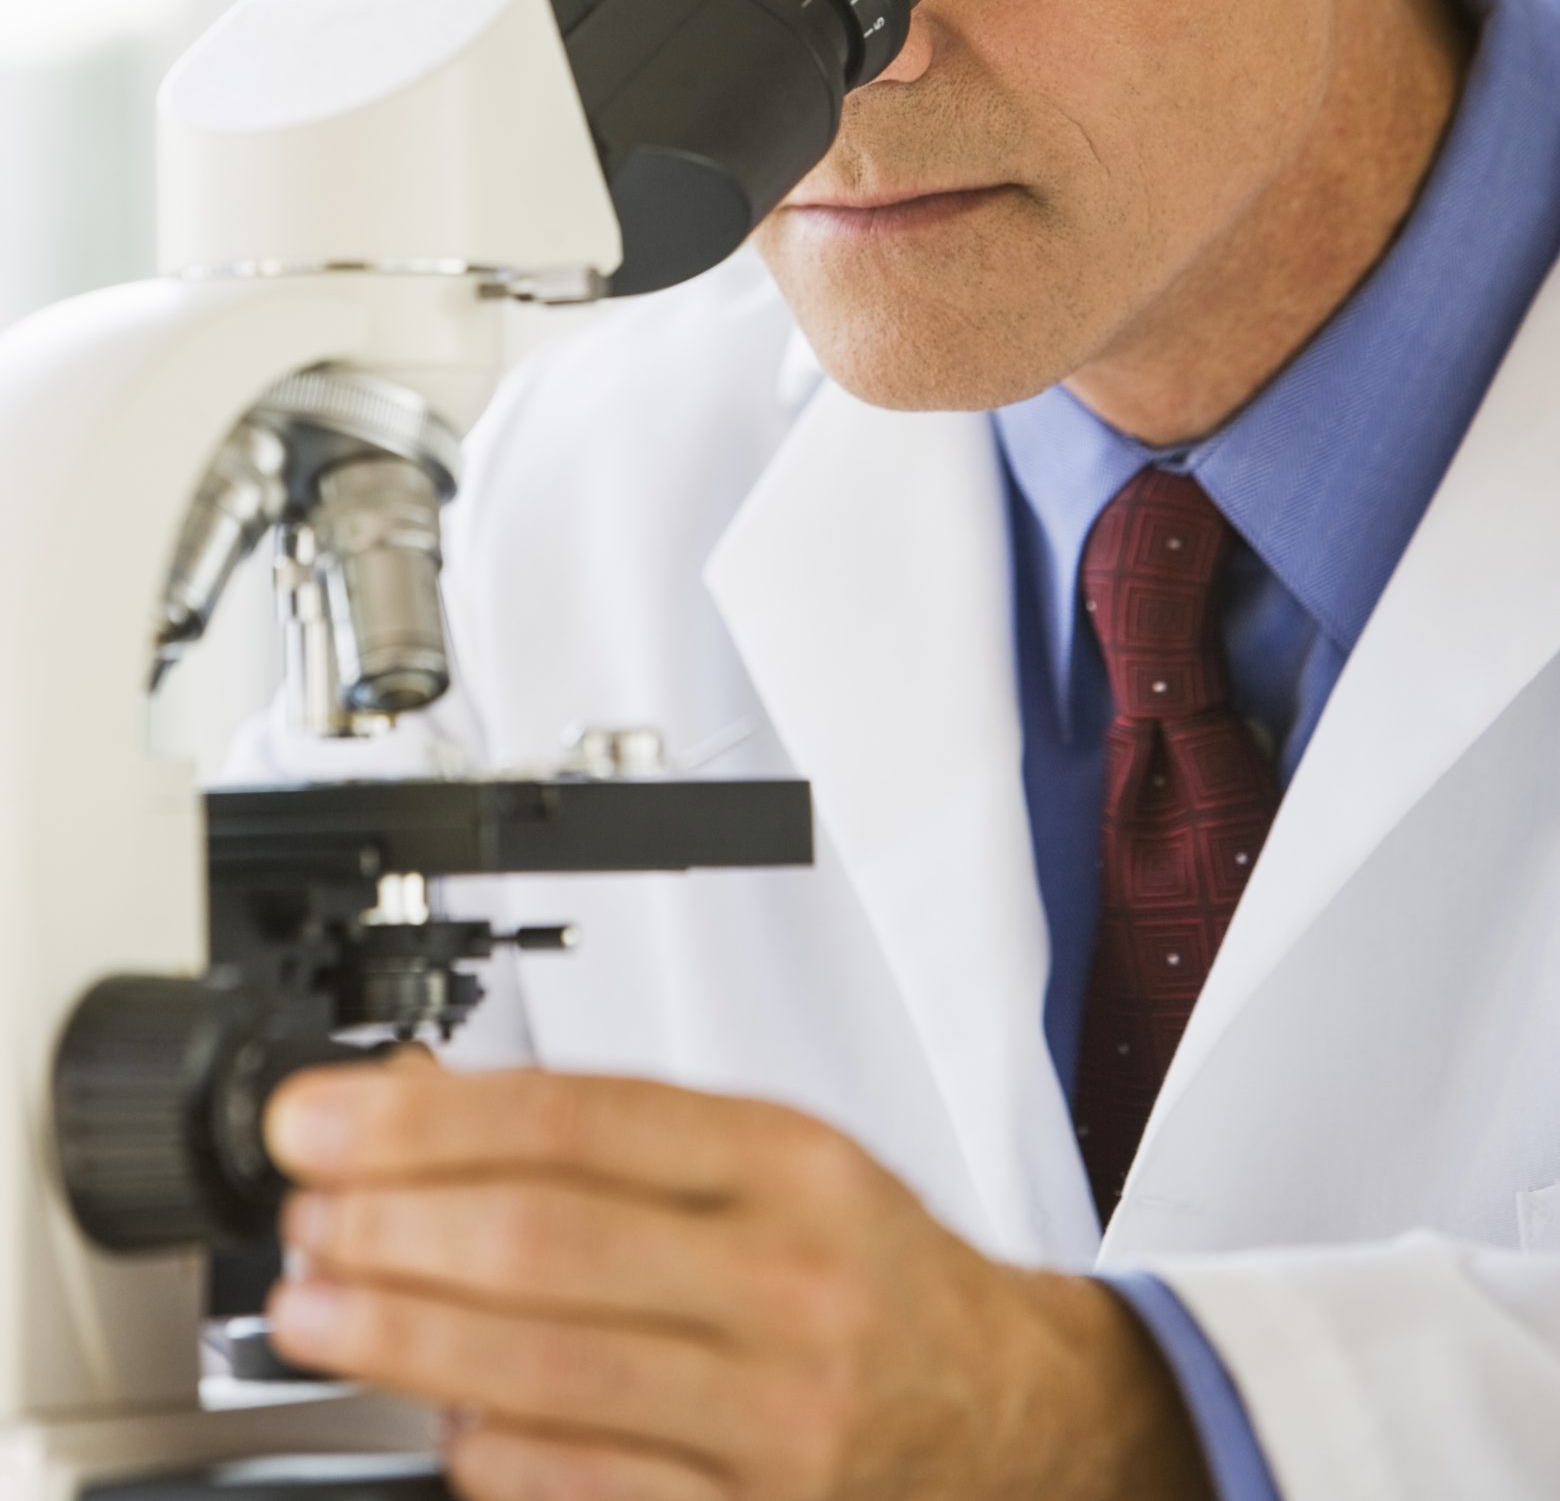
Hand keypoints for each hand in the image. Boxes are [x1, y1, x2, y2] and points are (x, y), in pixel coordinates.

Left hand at [265, 1063, 1209, 1500]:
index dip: (427, 1119)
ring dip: (408, 1341)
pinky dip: (497, 1456)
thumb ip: (618, 1136)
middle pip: (549, 1245)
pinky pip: (596, 1494)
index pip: (579, 1120)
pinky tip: (439, 1421)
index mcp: (792, 1163)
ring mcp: (779, 1419)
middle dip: (394, 1228)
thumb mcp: (776, 1161)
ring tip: (316, 1308)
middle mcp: (790, 1282)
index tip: (323, 1120)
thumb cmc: (871, 1272)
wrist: (1018, 1414)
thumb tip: (425, 1103)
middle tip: (301, 1217)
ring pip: (553, 1376)